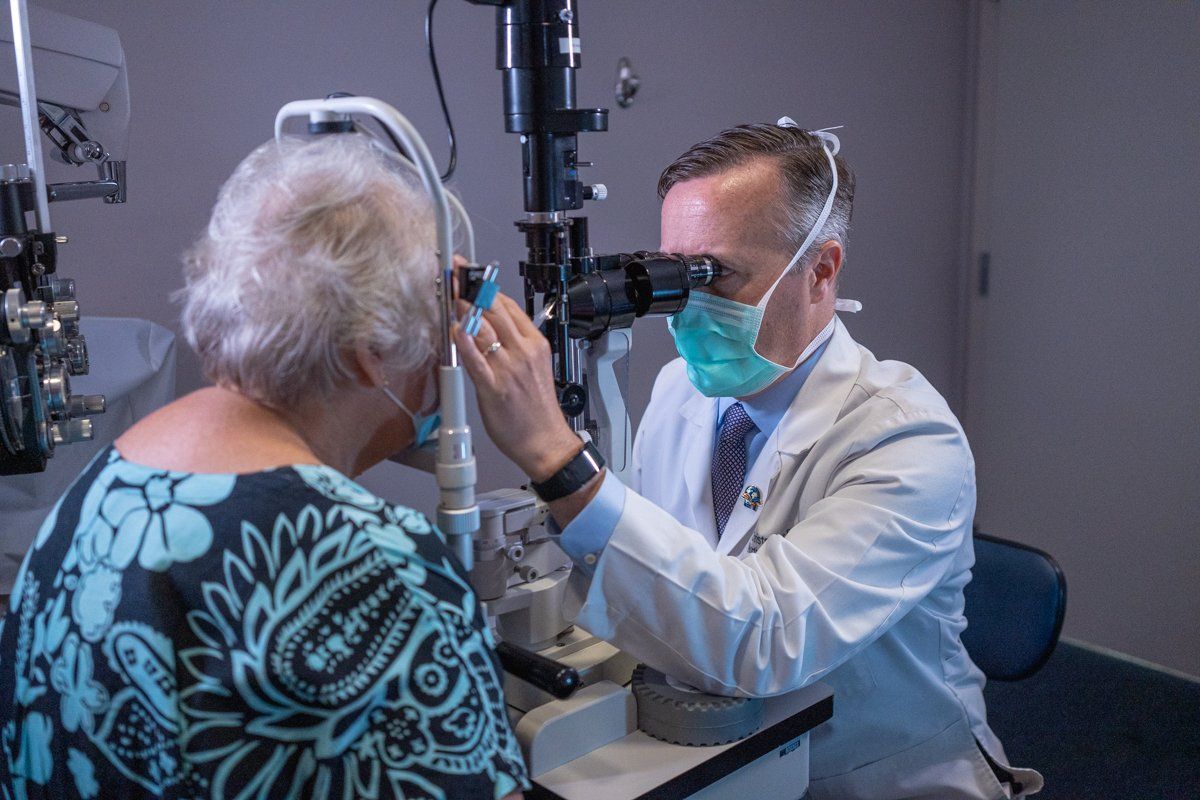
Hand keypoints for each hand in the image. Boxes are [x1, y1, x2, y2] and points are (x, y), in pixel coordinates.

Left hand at [453, 292, 581, 480]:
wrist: (546, 441)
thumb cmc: (537, 409)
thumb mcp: (535, 366)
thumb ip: (515, 345)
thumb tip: (491, 326)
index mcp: (535, 344)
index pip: (509, 306)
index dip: (487, 286)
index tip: (472, 274)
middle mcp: (523, 353)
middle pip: (495, 311)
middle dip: (473, 288)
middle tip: (457, 273)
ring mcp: (509, 370)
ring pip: (485, 330)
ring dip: (465, 309)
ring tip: (450, 295)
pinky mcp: (495, 389)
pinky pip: (476, 361)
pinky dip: (464, 342)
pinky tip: (454, 329)